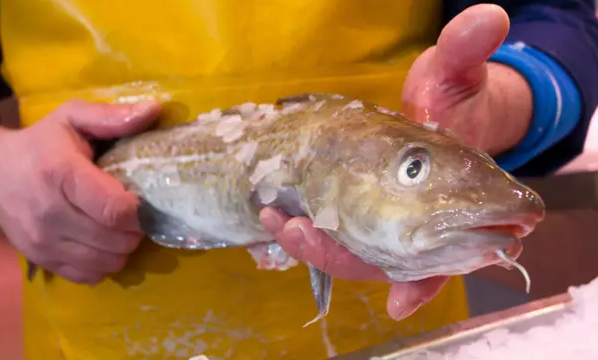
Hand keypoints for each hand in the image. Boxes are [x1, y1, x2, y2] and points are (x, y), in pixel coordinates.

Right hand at [0, 99, 160, 283]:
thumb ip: (113, 116)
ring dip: (123, 247)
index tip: (144, 199)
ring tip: (120, 227)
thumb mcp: (73, 118)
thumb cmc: (41, 144)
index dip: (140, 210)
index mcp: (61, 174)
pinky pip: (90, 275)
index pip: (114, 210)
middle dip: (136, 229)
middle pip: (116, 239)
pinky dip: (105, 263)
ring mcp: (43, 242)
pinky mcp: (41, 260)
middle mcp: (49, 213)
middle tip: (135, 214)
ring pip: (107, 262)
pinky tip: (103, 242)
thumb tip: (156, 109)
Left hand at [260, 4, 533, 319]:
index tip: (399, 301)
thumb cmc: (456, 94)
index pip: (441, 256)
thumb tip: (487, 18)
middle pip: (381, 262)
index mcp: (449, 204)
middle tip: (294, 229)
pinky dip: (308, 229)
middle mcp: (417, 219)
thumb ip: (467, 52)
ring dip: (312, 244)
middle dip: (337, 253)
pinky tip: (276, 215)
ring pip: (352, 251)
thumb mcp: (458, 73)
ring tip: (274, 219)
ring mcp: (387, 215)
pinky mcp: (361, 205)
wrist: (447, 105)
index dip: (423, 281)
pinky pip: (335, 230)